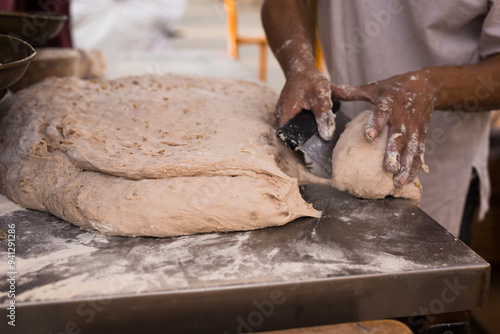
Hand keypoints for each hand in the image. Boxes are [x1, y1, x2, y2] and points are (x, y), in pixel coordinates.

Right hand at [275, 69, 335, 140]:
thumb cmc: (310, 80)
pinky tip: (313, 117)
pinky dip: (304, 122)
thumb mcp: (321, 97)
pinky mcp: (286, 111)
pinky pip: (294, 122)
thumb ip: (324, 116)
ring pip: (294, 128)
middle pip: (293, 135)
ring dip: (306, 129)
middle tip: (321, 133)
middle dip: (307, 136)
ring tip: (318, 124)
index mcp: (284, 115)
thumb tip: (327, 136)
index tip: (315, 146)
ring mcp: (281, 113)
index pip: (290, 140)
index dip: (302, 145)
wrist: (302, 68)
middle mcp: (280, 116)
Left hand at [331, 69, 438, 186]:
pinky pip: (418, 153)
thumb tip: (329, 88)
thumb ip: (351, 92)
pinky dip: (414, 167)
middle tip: (389, 168)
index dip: (376, 124)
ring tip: (397, 182)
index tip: (368, 136)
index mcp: (389, 102)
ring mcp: (414, 127)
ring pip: (411, 148)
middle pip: (399, 136)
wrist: (428, 85)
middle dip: (394, 153)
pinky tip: (407, 180)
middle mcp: (403, 116)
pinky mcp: (422, 135)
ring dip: (405, 165)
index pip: (382, 113)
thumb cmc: (396, 87)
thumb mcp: (374, 87)